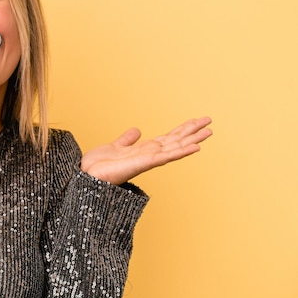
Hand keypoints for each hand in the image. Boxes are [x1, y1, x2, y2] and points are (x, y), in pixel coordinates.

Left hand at [81, 117, 212, 185]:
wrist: (86, 175)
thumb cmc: (98, 166)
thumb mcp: (114, 147)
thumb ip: (126, 140)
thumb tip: (137, 131)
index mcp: (144, 150)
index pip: (168, 138)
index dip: (182, 129)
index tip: (196, 121)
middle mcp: (149, 155)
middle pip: (176, 141)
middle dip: (192, 132)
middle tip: (210, 122)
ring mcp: (148, 160)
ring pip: (175, 147)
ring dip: (192, 140)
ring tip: (209, 131)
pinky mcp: (143, 164)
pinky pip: (165, 157)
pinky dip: (181, 152)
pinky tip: (195, 147)